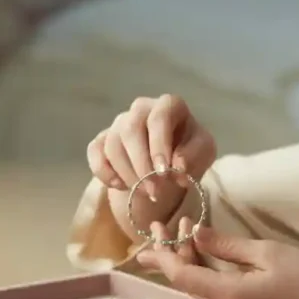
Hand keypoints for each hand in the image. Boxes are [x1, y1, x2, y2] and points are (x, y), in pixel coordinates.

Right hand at [87, 94, 216, 195]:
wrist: (170, 163)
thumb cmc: (189, 150)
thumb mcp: (203, 152)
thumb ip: (194, 155)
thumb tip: (177, 166)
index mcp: (168, 105)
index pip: (159, 118)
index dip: (159, 145)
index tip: (164, 172)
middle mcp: (141, 108)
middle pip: (131, 130)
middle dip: (142, 165)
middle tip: (154, 191)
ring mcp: (119, 123)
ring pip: (113, 145)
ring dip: (128, 174)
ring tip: (144, 193)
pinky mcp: (102, 139)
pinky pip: (95, 153)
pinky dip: (105, 173)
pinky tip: (121, 186)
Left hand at [136, 224, 298, 298]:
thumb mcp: (265, 253)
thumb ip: (228, 245)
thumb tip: (197, 234)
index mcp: (224, 292)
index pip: (181, 275)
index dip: (165, 254)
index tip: (157, 230)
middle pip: (183, 280)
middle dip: (168, 252)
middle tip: (158, 226)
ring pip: (194, 282)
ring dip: (183, 256)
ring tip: (175, 229)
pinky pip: (207, 284)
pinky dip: (198, 264)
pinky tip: (198, 247)